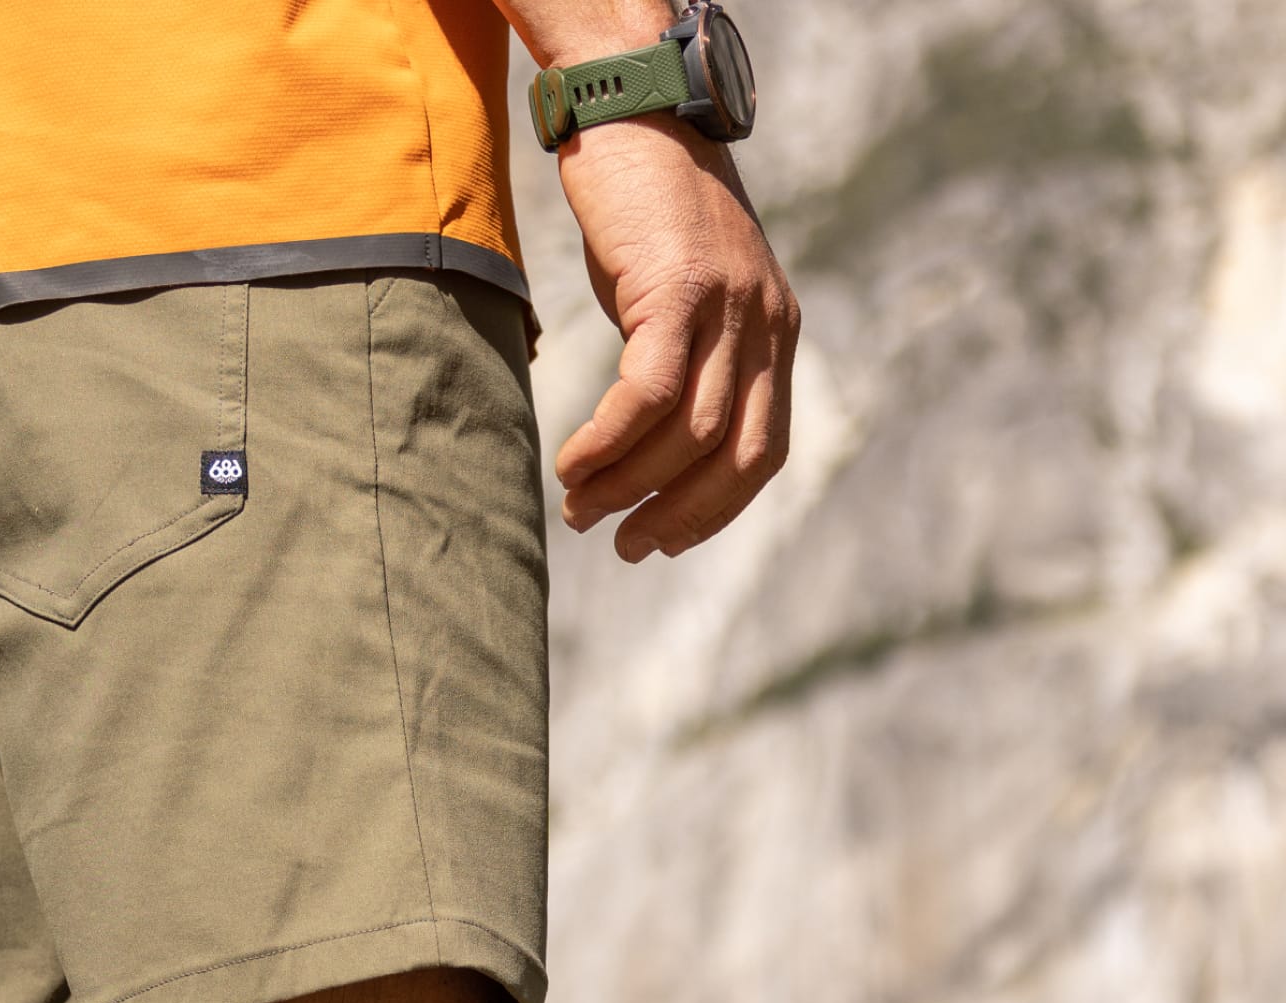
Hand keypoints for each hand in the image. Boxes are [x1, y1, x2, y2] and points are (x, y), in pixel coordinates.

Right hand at [554, 116, 798, 561]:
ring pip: (686, 433)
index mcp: (777, 331)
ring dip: (627, 484)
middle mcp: (765, 321)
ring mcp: (728, 303)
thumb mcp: (687, 294)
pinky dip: (608, 441)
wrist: (633, 109)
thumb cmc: (647, 208)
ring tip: (579, 506)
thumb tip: (656, 445)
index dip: (714, 510)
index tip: (664, 540)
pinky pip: (646, 393)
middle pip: (730, 456)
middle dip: (673, 515)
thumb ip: (692, 361)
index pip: (763, 452)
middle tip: (619, 543)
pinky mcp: (678, 287)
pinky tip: (574, 460)